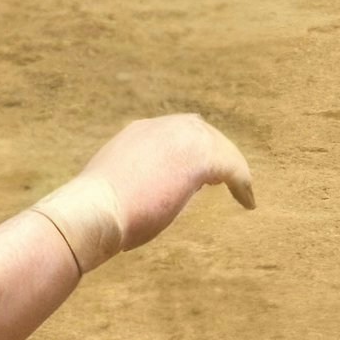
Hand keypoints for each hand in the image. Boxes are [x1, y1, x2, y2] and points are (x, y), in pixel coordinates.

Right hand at [76, 114, 254, 250]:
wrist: (92, 212)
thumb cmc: (95, 213)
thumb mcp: (115, 189)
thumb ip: (134, 183)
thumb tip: (147, 198)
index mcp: (140, 132)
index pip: (177, 135)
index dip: (193, 152)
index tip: (202, 174)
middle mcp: (162, 126)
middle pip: (204, 134)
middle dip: (217, 155)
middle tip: (230, 179)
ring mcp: (182, 137)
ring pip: (221, 148)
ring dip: (233, 168)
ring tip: (242, 191)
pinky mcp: (200, 157)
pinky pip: (233, 167)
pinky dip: (243, 184)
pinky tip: (247, 202)